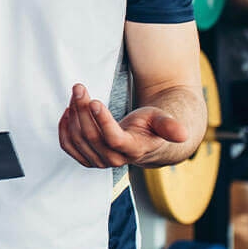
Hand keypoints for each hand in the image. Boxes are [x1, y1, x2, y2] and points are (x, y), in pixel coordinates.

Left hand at [58, 83, 188, 167]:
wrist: (146, 142)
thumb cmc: (153, 126)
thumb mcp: (163, 121)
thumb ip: (170, 126)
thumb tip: (183, 133)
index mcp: (134, 149)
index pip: (113, 139)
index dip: (102, 120)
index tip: (94, 101)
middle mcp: (115, 159)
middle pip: (91, 136)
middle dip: (82, 109)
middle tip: (79, 87)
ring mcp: (99, 161)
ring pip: (78, 139)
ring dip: (73, 114)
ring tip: (76, 94)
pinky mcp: (88, 158)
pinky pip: (69, 146)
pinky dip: (64, 129)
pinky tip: (67, 112)